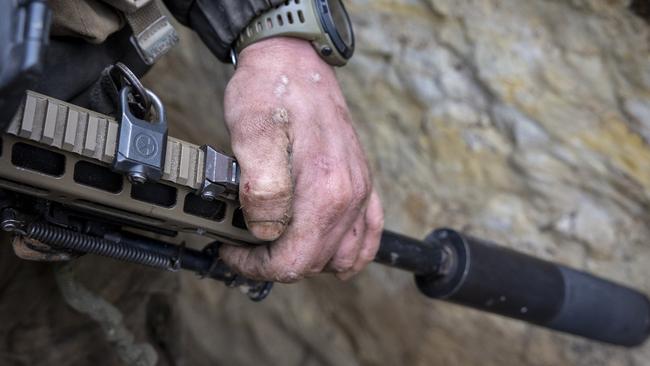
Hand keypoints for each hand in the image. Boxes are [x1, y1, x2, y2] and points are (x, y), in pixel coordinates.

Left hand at [219, 37, 383, 282]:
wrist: (294, 61)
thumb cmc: (271, 92)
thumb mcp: (251, 135)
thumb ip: (263, 190)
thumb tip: (268, 231)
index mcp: (325, 189)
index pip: (295, 259)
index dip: (257, 266)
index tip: (232, 253)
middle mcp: (350, 194)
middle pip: (317, 261)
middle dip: (277, 264)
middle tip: (245, 248)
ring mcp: (361, 189)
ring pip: (344, 256)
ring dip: (310, 262)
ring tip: (278, 248)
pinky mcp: (362, 181)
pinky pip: (370, 233)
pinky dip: (352, 253)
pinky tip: (332, 254)